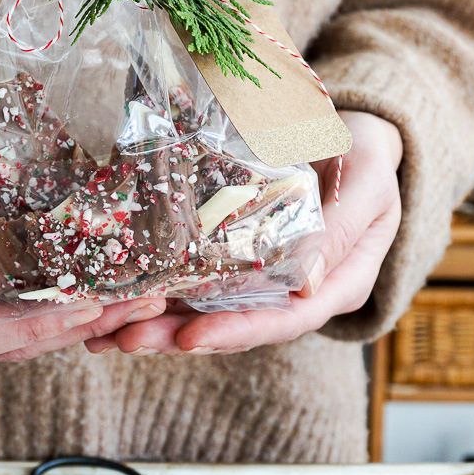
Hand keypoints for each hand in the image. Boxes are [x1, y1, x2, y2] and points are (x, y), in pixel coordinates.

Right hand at [0, 100, 164, 364]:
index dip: (31, 326)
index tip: (89, 309)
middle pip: (4, 340)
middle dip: (75, 326)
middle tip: (142, 304)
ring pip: (15, 326)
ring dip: (78, 316)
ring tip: (138, 297)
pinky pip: (13, 300)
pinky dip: (58, 294)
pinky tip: (101, 279)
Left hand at [83, 110, 401, 355]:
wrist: (356, 136)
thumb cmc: (370, 158)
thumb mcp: (369, 186)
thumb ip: (343, 229)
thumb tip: (308, 284)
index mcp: (336, 284)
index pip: (285, 320)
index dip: (237, 332)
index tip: (190, 338)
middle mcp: (296, 291)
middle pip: (235, 324)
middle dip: (177, 336)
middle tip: (124, 339)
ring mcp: (263, 275)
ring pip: (208, 307)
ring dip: (156, 321)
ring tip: (103, 329)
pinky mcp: (237, 254)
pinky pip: (196, 277)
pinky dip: (157, 286)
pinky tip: (115, 293)